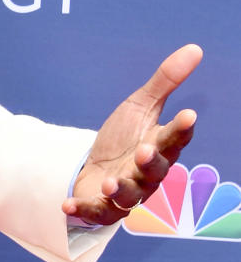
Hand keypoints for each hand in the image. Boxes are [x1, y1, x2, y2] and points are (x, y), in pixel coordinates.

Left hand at [63, 43, 201, 227]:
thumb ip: (165, 82)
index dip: (182, 128)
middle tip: (144, 150)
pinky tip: (67, 205)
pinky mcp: (103, 208)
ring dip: (120, 189)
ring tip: (109, 182)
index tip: (189, 114)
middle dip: (150, 162)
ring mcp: (126, 193)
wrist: (94, 168)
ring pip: (129, 195)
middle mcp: (147, 174)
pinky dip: (83, 211)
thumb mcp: (140, 106)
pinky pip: (95, 212)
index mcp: (160, 147)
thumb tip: (195, 48)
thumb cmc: (124, 139)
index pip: (175, 138)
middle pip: (155, 170)